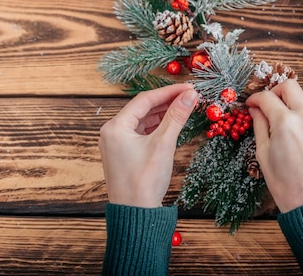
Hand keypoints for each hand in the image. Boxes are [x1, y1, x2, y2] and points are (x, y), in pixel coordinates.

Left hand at [99, 83, 197, 207]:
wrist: (136, 214)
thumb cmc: (144, 181)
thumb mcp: (163, 144)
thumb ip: (176, 116)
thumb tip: (190, 96)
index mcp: (115, 127)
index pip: (145, 99)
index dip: (169, 92)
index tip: (189, 88)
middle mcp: (112, 132)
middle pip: (143, 108)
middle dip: (167, 101)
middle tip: (190, 96)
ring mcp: (117, 143)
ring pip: (144, 120)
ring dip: (164, 114)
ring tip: (185, 107)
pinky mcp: (124, 153)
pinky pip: (142, 132)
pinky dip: (158, 127)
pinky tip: (173, 124)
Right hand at [246, 80, 302, 211]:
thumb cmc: (284, 184)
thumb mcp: (263, 154)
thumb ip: (259, 126)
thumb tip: (256, 110)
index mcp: (285, 122)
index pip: (267, 97)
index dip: (255, 98)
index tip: (250, 105)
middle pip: (290, 87)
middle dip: (274, 91)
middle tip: (266, 105)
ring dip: (289, 103)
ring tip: (279, 120)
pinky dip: (301, 117)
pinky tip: (294, 134)